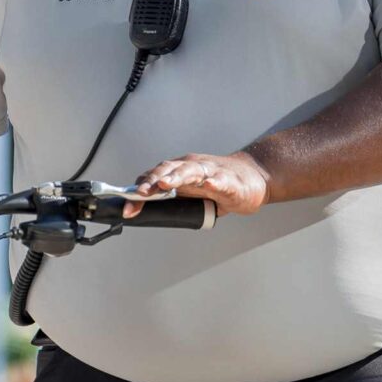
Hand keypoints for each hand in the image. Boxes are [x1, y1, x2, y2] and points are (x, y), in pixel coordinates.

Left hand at [126, 150, 271, 217]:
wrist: (253, 176)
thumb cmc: (218, 184)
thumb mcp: (191, 193)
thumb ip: (170, 200)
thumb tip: (144, 213)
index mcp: (179, 171)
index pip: (154, 178)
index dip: (139, 192)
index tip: (128, 208)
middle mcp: (192, 167)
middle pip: (168, 169)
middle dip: (153, 181)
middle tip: (141, 193)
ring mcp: (211, 171)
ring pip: (191, 170)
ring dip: (176, 177)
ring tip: (165, 184)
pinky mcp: (230, 180)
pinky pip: (221, 180)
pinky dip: (215, 182)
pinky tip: (210, 186)